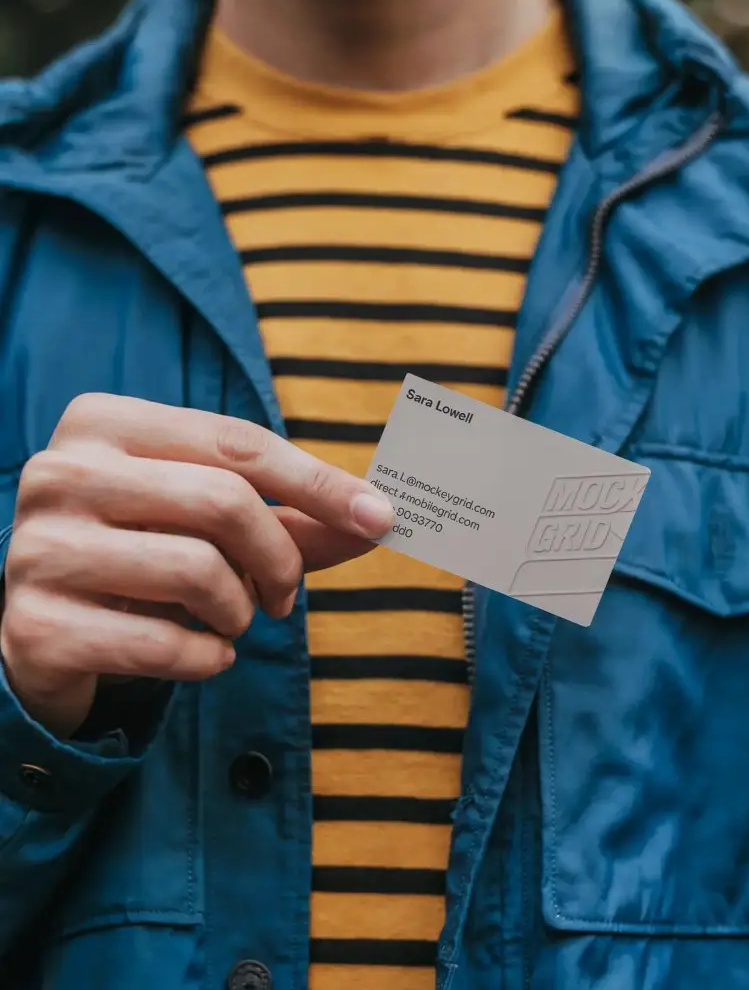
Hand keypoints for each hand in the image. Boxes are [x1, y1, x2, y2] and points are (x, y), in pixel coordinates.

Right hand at [0, 394, 393, 737]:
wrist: (47, 630)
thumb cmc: (143, 558)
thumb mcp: (209, 525)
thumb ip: (290, 518)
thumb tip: (378, 519)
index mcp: (105, 423)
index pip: (238, 442)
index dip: (319, 482)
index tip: (381, 517)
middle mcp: (62, 473)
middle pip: (223, 502)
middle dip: (281, 559)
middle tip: (286, 596)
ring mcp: (40, 549)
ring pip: (196, 571)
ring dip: (241, 610)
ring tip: (233, 620)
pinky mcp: (36, 626)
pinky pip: (163, 643)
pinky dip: (210, 658)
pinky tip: (206, 654)